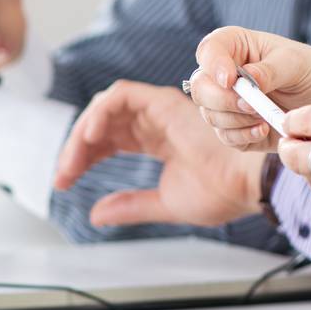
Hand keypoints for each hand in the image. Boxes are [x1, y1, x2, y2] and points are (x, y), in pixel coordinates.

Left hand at [54, 80, 261, 227]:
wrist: (247, 183)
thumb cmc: (222, 192)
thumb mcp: (164, 204)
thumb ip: (131, 206)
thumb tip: (96, 214)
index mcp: (160, 140)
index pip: (110, 140)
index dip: (83, 158)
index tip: (65, 183)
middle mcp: (158, 121)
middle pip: (103, 124)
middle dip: (76, 148)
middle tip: (63, 176)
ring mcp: (162, 109)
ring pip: (107, 106)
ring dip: (83, 131)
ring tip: (73, 160)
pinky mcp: (165, 102)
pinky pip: (120, 95)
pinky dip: (99, 112)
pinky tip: (90, 139)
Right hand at [190, 26, 310, 150]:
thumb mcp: (298, 64)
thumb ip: (270, 70)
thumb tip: (245, 78)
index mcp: (237, 47)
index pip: (209, 50)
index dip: (213, 64)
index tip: (231, 79)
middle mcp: (226, 74)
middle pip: (200, 87)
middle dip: (222, 99)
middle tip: (252, 105)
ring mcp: (229, 103)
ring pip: (210, 114)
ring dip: (235, 119)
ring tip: (265, 117)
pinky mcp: (237, 129)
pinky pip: (225, 136)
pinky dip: (242, 135)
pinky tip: (265, 130)